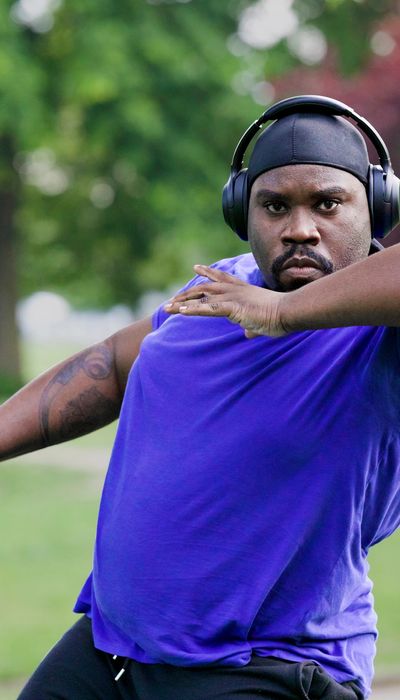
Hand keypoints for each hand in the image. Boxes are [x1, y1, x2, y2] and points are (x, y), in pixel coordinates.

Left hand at [164, 265, 288, 337]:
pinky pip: (209, 308)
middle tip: (172, 299)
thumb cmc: (281, 317)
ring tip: (167, 307)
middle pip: (205, 287)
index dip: (208, 272)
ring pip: (202, 297)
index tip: (195, 267)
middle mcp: (236, 290)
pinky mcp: (234, 308)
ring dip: (183, 302)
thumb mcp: (263, 322)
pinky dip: (193, 309)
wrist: (291, 312)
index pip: (222, 277)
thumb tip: (248, 333)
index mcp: (243, 290)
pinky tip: (181, 311)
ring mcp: (234, 297)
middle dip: (187, 293)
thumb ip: (252, 326)